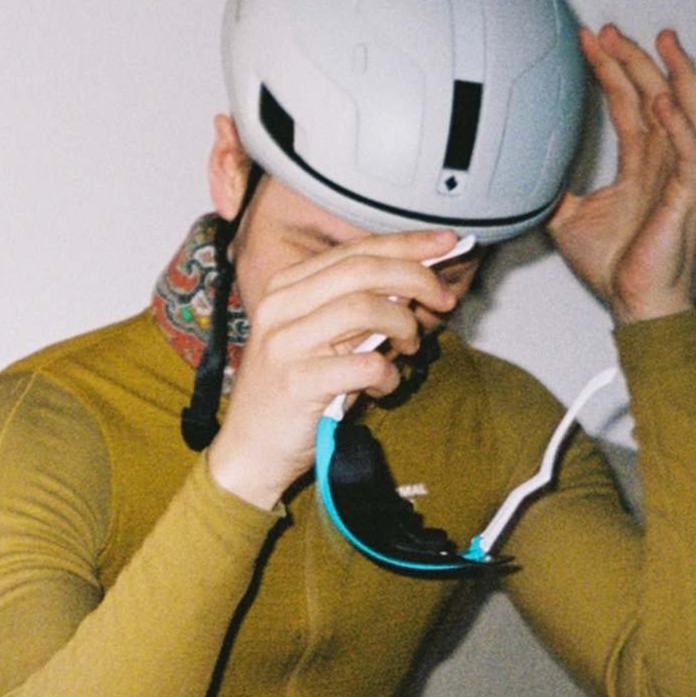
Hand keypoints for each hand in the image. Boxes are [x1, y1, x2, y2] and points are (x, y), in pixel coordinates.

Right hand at [203, 229, 463, 509]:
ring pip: (364, 307)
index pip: (354, 251)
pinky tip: (383, 386)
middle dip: (416, 277)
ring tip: (409, 345)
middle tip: (443, 299)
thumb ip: (355, 309)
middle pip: (362, 269)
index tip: (448, 243)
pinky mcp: (297, 382)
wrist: (247, 452)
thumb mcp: (318, 340)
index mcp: (285, 288)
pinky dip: (388, 374)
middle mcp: (279, 307)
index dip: (406, 244)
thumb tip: (415, 283)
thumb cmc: (293, 394)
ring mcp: (284, 343)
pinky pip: (365, 364)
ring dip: (403, 324)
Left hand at [549, 26, 695, 323]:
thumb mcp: (565, 217)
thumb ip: (550, 189)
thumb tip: (520, 173)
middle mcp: (662, 161)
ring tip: (661, 41)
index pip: (627, 103)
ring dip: (672, 74)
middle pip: (653, 94)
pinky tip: (664, 100)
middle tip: (608, 30)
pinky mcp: (686, 194)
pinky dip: (678, 124)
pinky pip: (689, 151)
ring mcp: (678, 174)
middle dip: (633, 59)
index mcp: (639, 163)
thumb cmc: (613, 264)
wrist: (632, 301)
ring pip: (684, 111)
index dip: (610, 70)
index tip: (590, 41)